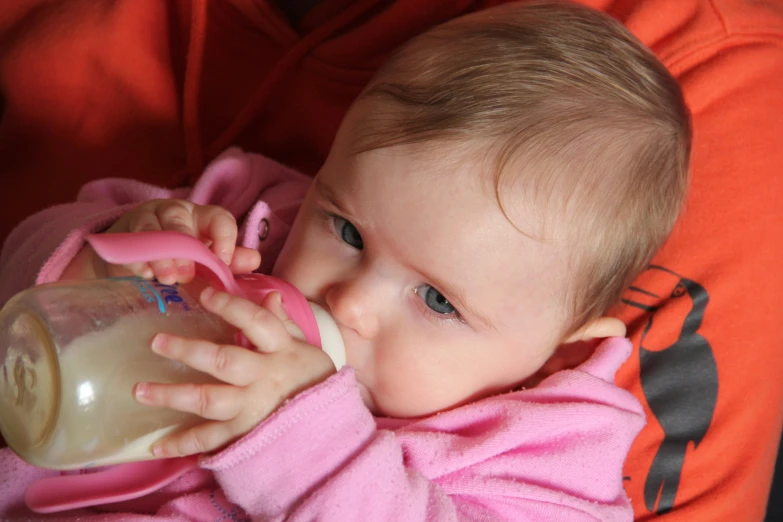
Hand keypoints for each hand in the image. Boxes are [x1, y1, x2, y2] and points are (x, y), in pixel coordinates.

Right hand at [62, 199, 259, 282]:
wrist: (136, 260)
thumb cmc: (182, 260)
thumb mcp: (207, 260)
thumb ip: (230, 261)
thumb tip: (254, 260)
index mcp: (202, 218)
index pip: (219, 218)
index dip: (224, 238)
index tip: (223, 261)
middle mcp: (174, 213)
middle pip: (179, 220)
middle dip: (184, 248)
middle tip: (187, 276)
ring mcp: (145, 222)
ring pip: (151, 229)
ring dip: (160, 255)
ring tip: (166, 278)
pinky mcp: (122, 237)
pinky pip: (128, 244)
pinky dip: (136, 259)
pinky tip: (144, 275)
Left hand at [133, 287, 336, 457]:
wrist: (330, 430)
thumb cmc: (315, 382)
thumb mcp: (306, 349)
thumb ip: (284, 323)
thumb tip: (269, 294)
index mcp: (281, 350)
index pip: (255, 321)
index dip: (230, 306)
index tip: (205, 294)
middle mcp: (264, 378)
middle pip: (223, 361)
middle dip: (188, 350)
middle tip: (156, 341)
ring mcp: (252, 409)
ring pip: (208, 400)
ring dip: (172, 395)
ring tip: (141, 390)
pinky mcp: (245, 436)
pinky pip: (210, 440)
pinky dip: (183, 444)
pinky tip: (158, 444)